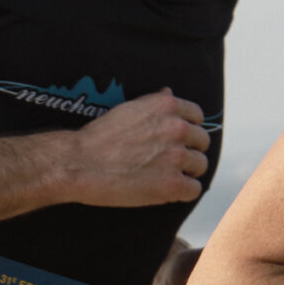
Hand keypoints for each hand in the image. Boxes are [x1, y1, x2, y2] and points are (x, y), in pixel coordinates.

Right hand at [66, 91, 209, 208]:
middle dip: (189, 151)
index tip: (178, 139)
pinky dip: (183, 192)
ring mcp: (177, 157)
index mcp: (167, 107)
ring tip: (166, 176)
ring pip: (200, 166)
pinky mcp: (173, 184)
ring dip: (187, 172)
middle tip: (170, 160)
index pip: (197, 116)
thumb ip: (154, 102)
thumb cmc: (99, 137)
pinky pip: (194, 189)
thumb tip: (169, 92)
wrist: (81, 163)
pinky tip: (166, 190)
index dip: (188, 129)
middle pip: (202, 142)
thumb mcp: (128, 108)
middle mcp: (177, 128)